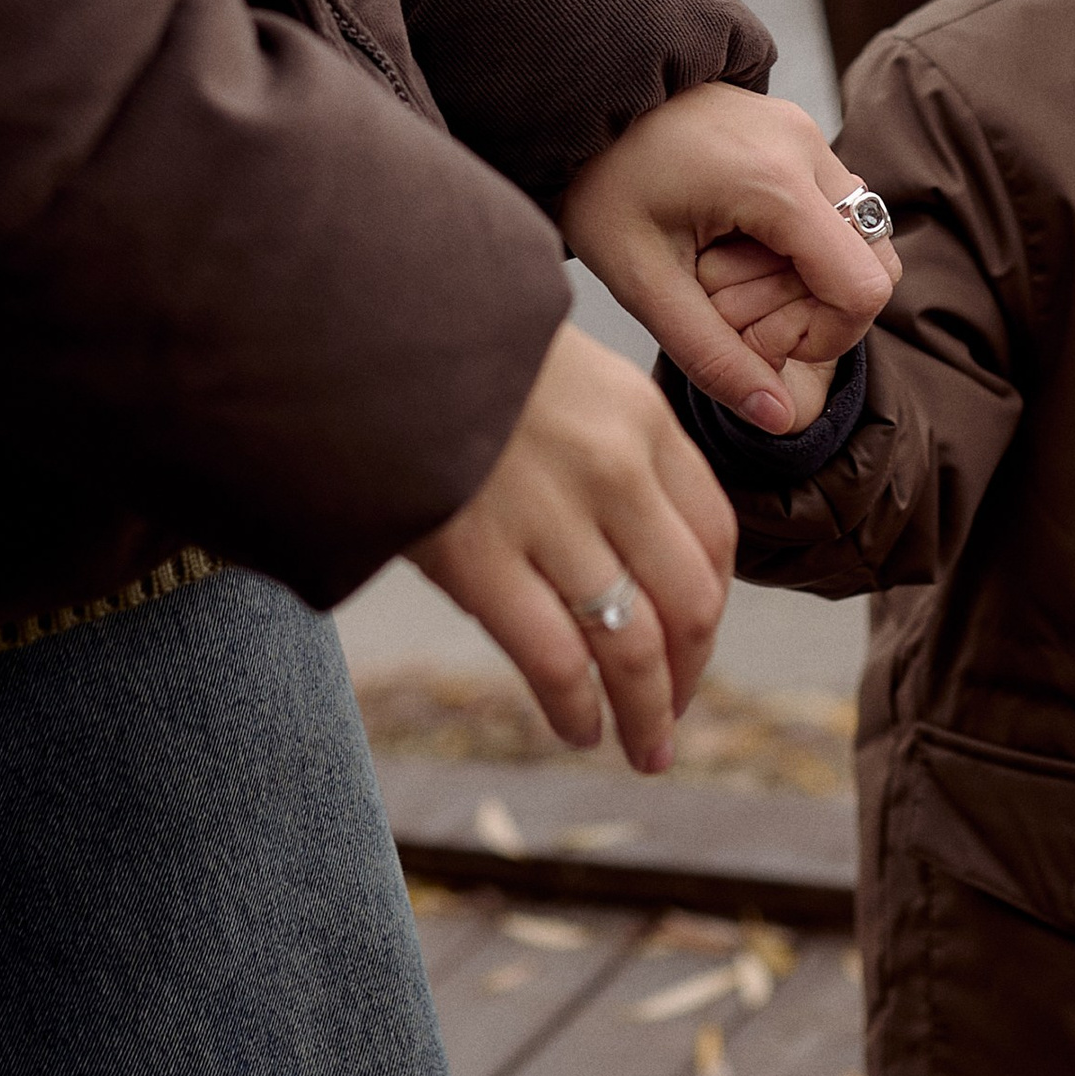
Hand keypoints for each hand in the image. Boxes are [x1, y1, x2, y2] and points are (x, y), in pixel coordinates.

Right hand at [407, 321, 736, 773]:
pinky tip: (579, 729)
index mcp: (642, 417)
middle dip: (687, 674)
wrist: (360, 325)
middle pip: (688, 601)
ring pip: (633, 645)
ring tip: (643, 749)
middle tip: (672, 716)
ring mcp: (550, 516)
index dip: (711, 606)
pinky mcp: (480, 558)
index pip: (714, 534)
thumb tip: (636, 543)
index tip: (694, 644)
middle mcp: (614, 469)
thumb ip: (609, 446)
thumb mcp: (564, 372)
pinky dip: (577, 709)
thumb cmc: (454, 354)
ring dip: (646, 713)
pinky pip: (556, 660)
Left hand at [561, 83, 896, 430]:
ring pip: (858, 239)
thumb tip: (776, 417)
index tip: (756, 343)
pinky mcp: (793, 135)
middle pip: (875, 266)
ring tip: (724, 274)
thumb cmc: (597, 183)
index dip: (824, 338)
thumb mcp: (641, 283)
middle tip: (734, 312)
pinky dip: (799, 246)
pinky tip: (731, 245)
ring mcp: (805, 134)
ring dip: (807, 278)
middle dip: (818, 311)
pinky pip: (831, 209)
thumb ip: (711, 355)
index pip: (864, 290)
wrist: (574, 102)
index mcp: (776, 181)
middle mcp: (806, 147)